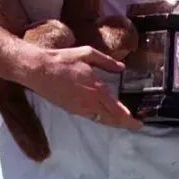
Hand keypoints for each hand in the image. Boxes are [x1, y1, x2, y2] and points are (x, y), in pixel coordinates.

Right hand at [28, 45, 142, 130]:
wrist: (39, 70)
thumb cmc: (63, 60)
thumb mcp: (87, 53)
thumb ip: (106, 61)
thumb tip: (121, 68)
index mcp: (97, 89)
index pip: (118, 110)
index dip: (130, 119)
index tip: (140, 123)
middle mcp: (90, 102)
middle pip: (111, 119)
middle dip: (125, 124)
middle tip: (135, 125)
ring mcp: (80, 108)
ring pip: (101, 120)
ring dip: (113, 122)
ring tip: (122, 121)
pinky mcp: (71, 109)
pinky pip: (90, 117)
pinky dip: (100, 118)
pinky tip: (103, 114)